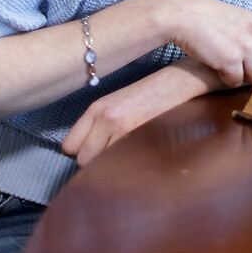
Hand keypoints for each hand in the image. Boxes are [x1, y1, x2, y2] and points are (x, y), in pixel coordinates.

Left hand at [62, 60, 217, 165]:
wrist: (182, 82)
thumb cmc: (153, 96)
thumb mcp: (119, 104)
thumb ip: (100, 127)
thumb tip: (89, 156)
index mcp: (96, 108)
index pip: (70, 147)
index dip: (83, 153)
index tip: (97, 155)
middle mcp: (104, 118)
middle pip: (83, 161)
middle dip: (97, 165)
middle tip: (117, 160)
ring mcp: (121, 128)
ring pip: (100, 167)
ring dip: (112, 169)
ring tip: (129, 162)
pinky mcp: (139, 136)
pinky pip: (121, 166)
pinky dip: (128, 169)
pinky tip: (140, 161)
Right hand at [160, 0, 251, 86]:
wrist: (183, 15)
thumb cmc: (205, 17)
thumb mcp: (236, 19)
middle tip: (248, 67)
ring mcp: (246, 46)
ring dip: (242, 76)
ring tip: (224, 61)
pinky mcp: (231, 59)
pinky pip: (235, 81)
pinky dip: (226, 79)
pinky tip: (215, 65)